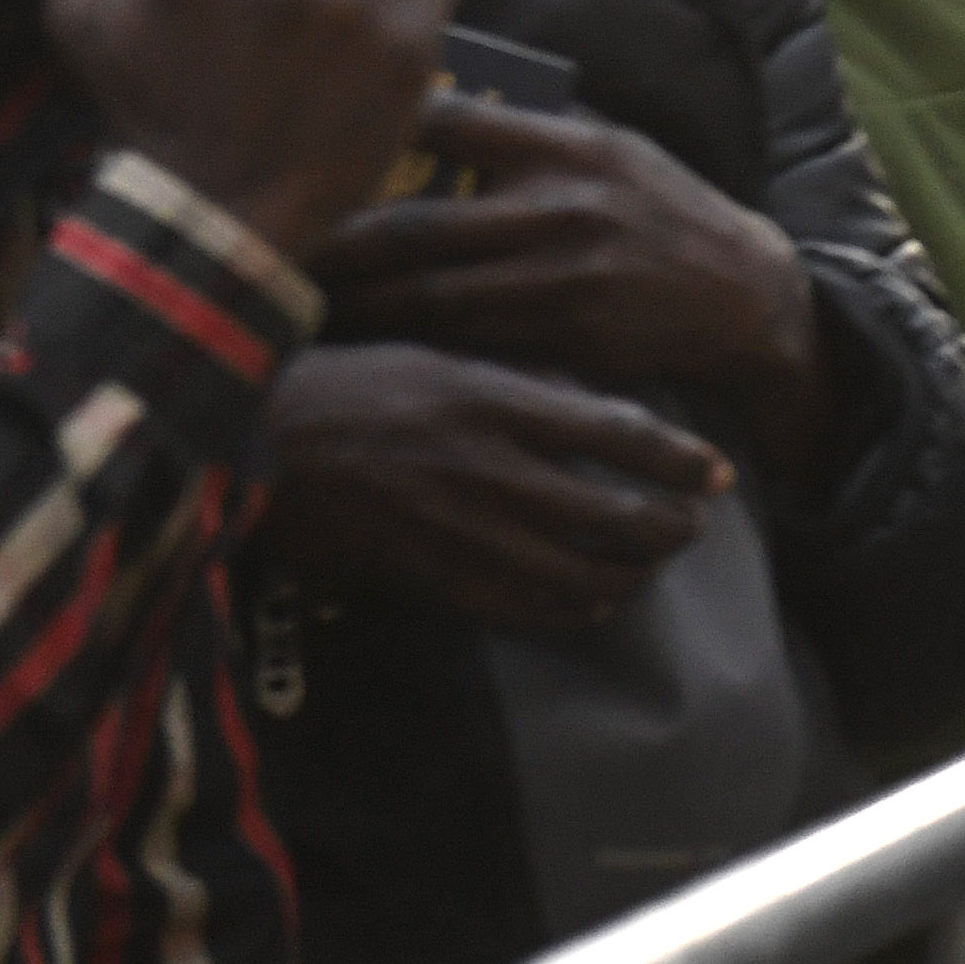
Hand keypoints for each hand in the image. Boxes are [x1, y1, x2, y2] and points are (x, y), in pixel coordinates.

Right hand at [259, 342, 733, 636]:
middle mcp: (486, 467)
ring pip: (578, 574)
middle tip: (695, 524)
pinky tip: (591, 600)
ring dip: (631, 575)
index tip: (719, 471)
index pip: (616, 433)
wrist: (246, 443)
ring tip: (651, 563)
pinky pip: (520, 609)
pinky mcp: (427, 576)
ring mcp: (457, 530)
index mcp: (491, 399)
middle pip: (614, 517)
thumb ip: (517, 380)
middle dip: (671, 527)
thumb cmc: (342, 382)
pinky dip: (570, 609)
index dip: (680, 460)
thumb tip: (593, 403)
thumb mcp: (437, 354)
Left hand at [314, 95, 821, 456]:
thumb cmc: (658, 210)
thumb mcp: (607, 148)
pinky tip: (363, 342)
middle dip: (331, 243)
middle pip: (412, 225)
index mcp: (567, 146)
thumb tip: (416, 104)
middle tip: (266, 243)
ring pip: (427, 295)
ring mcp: (564, 279)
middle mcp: (562, 208)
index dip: (368, 128)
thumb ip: (522, 134)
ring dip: (354, 305)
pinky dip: (407, 343)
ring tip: (292, 300)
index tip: (302, 140)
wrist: (740, 292)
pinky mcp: (566, 338)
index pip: (448, 121)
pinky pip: (466, 342)